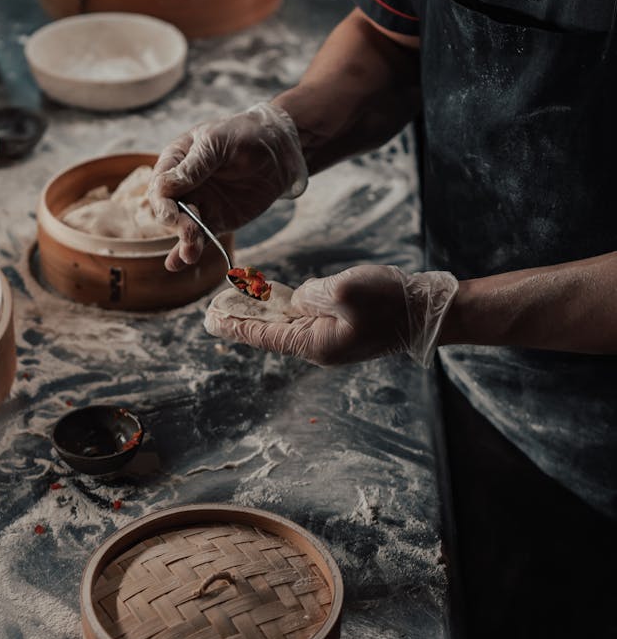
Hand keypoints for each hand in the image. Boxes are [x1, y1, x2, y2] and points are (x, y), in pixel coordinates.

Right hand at [148, 102, 307, 270]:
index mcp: (176, 161)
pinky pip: (200, 237)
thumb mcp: (217, 142)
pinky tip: (177, 264)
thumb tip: (164, 187)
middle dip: (176, 223)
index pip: (159, 184)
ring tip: (191, 252)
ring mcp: (200, 204)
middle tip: (189, 231)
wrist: (279, 149)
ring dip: (184, 241)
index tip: (171, 214)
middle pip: (168, 210)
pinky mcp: (217, 220)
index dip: (162, 201)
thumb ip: (194, 166)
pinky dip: (187, 251)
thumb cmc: (245, 135)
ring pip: (183, 227)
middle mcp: (183, 185)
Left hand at [204, 265, 458, 367]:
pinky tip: (275, 299)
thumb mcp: (346, 291)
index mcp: (316, 344)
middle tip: (212, 312)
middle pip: (272, 332)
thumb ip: (311, 294)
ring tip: (236, 302)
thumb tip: (299, 299)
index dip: (236, 325)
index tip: (209, 320)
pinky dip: (287, 308)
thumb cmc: (390, 302)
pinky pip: (307, 318)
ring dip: (263, 313)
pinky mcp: (344, 327)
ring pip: (289, 324)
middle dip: (243, 320)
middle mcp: (320, 347)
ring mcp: (333, 338)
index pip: (265, 334)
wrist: (429, 312)